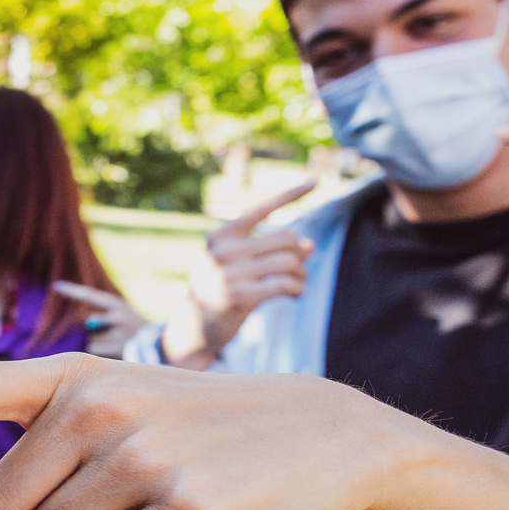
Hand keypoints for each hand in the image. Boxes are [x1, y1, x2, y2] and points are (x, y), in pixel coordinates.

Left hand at [50, 281, 146, 357]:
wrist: (163, 345)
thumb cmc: (135, 330)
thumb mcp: (122, 315)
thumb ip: (103, 317)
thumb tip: (87, 323)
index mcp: (118, 305)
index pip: (91, 295)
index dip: (73, 291)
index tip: (55, 286)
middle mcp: (118, 316)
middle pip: (89, 322)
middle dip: (95, 330)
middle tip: (113, 332)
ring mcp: (118, 333)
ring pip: (92, 338)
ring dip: (100, 343)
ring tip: (118, 343)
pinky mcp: (118, 348)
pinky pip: (95, 350)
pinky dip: (101, 353)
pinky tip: (116, 352)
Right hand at [160, 181, 316, 369]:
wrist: (193, 328)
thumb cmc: (220, 291)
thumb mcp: (238, 266)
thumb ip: (269, 252)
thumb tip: (309, 244)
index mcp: (220, 237)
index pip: (260, 209)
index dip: (290, 195)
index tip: (315, 182)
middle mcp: (223, 250)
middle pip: (286, 239)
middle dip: (300, 255)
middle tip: (300, 271)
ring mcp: (229, 273)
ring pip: (290, 262)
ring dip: (302, 275)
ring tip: (297, 285)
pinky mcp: (239, 295)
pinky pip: (285, 284)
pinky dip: (297, 289)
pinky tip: (295, 295)